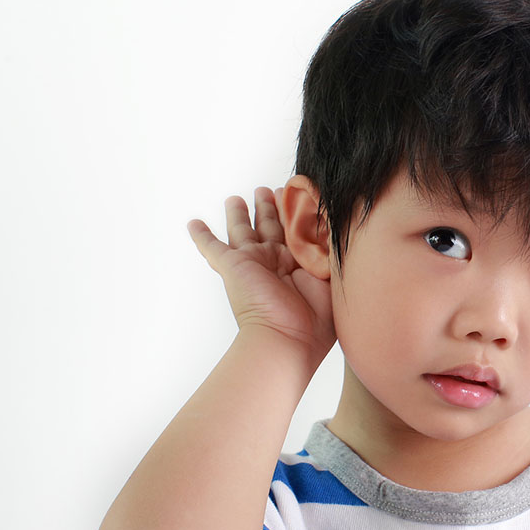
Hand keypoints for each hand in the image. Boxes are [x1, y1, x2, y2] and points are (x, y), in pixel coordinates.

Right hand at [188, 187, 334, 363]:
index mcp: (299, 264)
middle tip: (267, 190)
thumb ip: (332, 249)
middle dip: (268, 207)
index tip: (299, 192)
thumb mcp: (333, 275)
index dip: (297, 212)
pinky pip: (211, 247)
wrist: (288, 339)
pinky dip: (201, 235)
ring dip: (238, 214)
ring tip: (235, 199)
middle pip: (269, 226)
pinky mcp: (232, 266)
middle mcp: (275, 261)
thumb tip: (335, 224)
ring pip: (241, 230)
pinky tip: (194, 223)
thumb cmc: (317, 319)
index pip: (297, 231)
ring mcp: (252, 263)